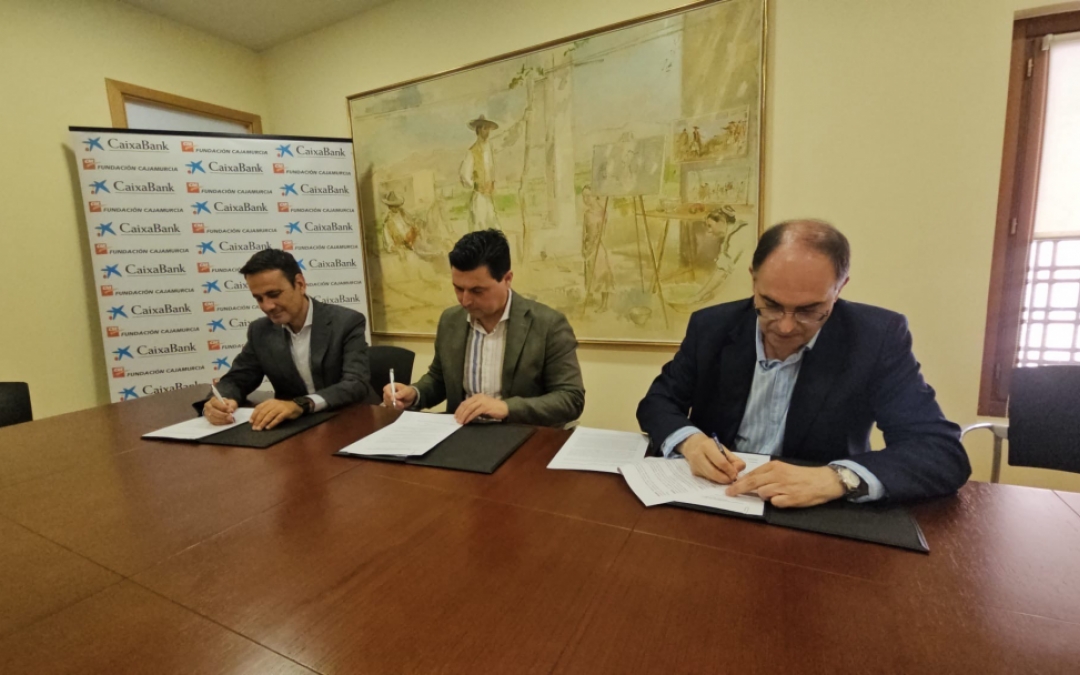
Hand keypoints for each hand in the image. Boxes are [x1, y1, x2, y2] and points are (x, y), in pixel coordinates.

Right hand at [204, 396, 237, 424]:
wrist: (224, 409)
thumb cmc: (227, 405)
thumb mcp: (230, 402)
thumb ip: (231, 405)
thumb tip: (230, 411)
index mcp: (213, 400)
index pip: (216, 403)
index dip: (223, 407)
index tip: (231, 410)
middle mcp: (208, 406)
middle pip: (213, 411)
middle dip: (222, 415)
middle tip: (231, 417)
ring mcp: (207, 414)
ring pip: (213, 418)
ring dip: (222, 420)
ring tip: (230, 420)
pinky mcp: (209, 420)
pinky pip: (214, 422)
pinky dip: (221, 423)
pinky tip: (227, 422)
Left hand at [250, 399, 302, 430]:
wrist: (297, 406)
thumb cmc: (283, 408)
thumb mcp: (273, 406)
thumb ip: (266, 410)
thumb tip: (256, 419)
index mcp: (269, 402)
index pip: (259, 407)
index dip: (254, 415)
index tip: (250, 422)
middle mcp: (274, 404)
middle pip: (263, 412)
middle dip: (258, 420)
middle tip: (254, 428)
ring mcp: (280, 407)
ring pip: (269, 415)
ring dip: (263, 423)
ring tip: (260, 429)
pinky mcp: (286, 412)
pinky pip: (278, 418)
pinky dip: (272, 423)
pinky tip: (268, 427)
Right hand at [383, 383, 417, 409]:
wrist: (410, 397)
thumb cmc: (408, 391)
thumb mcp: (407, 391)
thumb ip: (401, 393)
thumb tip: (395, 396)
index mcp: (390, 386)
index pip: (386, 389)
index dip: (388, 394)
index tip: (393, 399)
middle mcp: (387, 392)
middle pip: (386, 398)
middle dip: (394, 401)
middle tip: (401, 404)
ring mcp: (387, 399)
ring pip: (388, 403)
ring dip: (396, 405)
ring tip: (402, 404)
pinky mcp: (389, 404)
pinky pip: (391, 407)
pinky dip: (396, 407)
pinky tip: (401, 406)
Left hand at [454, 394, 508, 424]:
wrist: (504, 408)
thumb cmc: (493, 408)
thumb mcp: (482, 405)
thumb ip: (474, 407)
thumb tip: (464, 414)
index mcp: (476, 396)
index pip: (465, 402)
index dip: (459, 409)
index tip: (455, 416)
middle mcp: (478, 397)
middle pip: (466, 405)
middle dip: (460, 413)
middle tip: (457, 420)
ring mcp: (482, 401)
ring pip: (469, 408)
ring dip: (464, 416)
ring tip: (461, 422)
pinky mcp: (485, 407)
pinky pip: (475, 412)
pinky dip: (470, 417)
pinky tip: (467, 421)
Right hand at [679, 433, 745, 483]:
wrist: (691, 445)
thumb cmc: (710, 446)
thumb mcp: (722, 448)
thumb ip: (733, 459)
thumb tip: (738, 470)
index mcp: (707, 446)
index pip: (721, 462)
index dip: (730, 470)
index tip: (735, 474)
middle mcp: (698, 456)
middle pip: (714, 473)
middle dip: (725, 478)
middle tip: (732, 479)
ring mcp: (695, 465)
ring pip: (711, 478)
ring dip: (721, 480)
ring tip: (727, 478)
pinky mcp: (694, 472)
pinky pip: (707, 478)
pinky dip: (715, 479)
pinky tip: (718, 476)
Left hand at [725, 462, 845, 507]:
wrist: (823, 481)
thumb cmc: (802, 476)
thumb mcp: (783, 470)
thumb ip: (768, 474)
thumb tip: (750, 482)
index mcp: (775, 466)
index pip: (752, 474)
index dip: (739, 481)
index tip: (730, 487)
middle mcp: (777, 475)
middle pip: (752, 483)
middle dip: (738, 489)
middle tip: (729, 493)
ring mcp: (784, 487)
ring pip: (763, 494)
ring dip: (764, 496)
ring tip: (777, 494)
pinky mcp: (791, 498)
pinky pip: (775, 503)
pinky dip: (776, 503)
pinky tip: (785, 499)